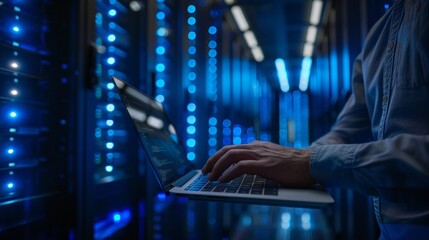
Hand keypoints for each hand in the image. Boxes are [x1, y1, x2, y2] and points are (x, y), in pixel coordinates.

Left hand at [201, 141, 315, 186]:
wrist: (312, 163)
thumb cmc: (295, 164)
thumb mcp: (274, 158)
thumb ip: (261, 159)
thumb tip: (248, 167)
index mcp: (258, 146)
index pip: (233, 148)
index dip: (219, 156)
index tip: (211, 165)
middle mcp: (256, 147)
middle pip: (227, 149)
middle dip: (213, 160)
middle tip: (205, 170)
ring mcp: (260, 155)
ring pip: (231, 155)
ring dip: (217, 166)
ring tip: (210, 176)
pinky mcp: (264, 165)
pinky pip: (240, 166)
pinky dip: (228, 173)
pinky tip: (222, 180)